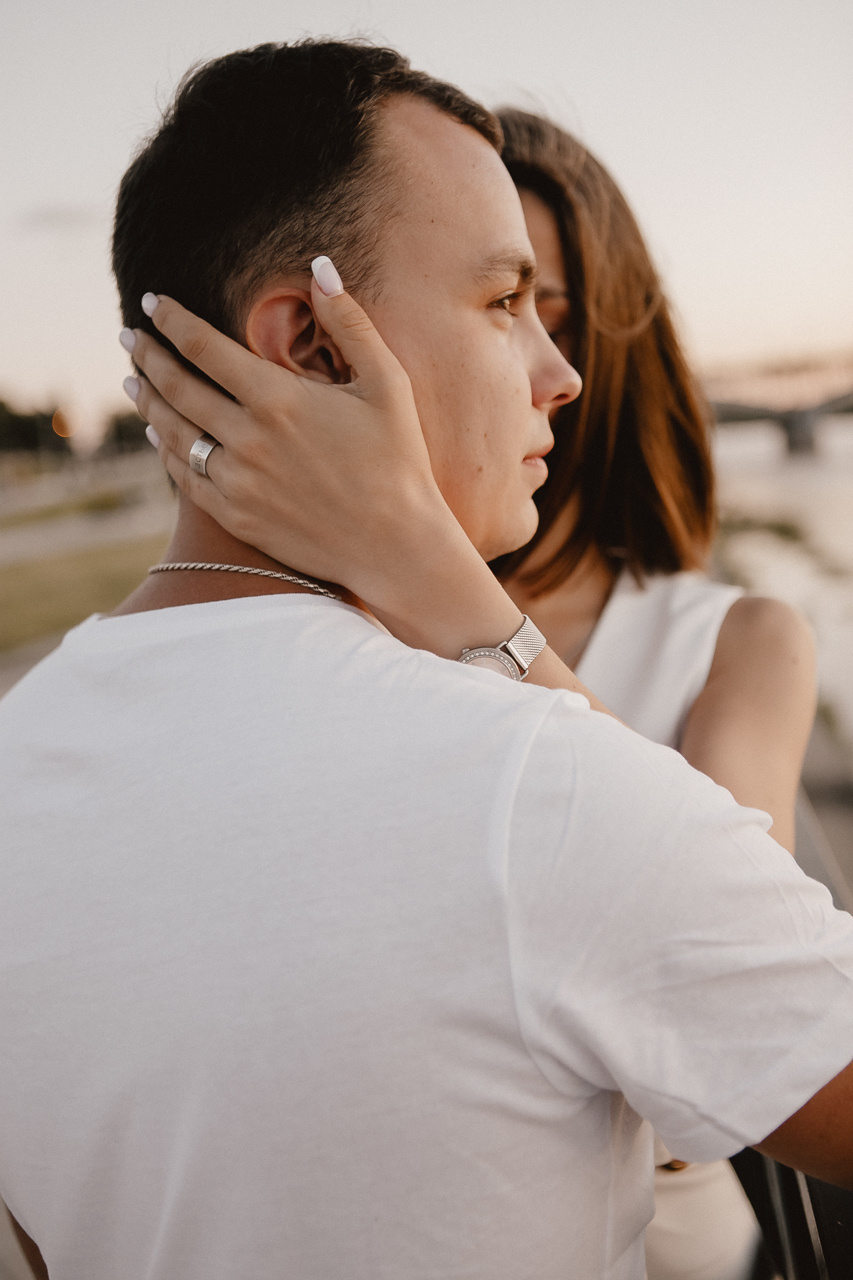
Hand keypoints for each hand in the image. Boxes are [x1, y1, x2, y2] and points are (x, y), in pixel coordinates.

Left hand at [121, 271, 604, 707]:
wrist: (396, 545)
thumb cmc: (399, 460)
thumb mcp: (388, 383)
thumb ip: (351, 323)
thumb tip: (321, 267)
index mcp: (279, 398)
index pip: (203, 346)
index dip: (171, 320)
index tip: (152, 303)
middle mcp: (248, 438)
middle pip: (177, 387)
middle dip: (148, 356)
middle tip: (130, 338)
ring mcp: (238, 481)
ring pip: (173, 433)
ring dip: (148, 402)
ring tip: (134, 382)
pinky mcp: (237, 516)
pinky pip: (186, 478)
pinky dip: (167, 452)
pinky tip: (161, 436)